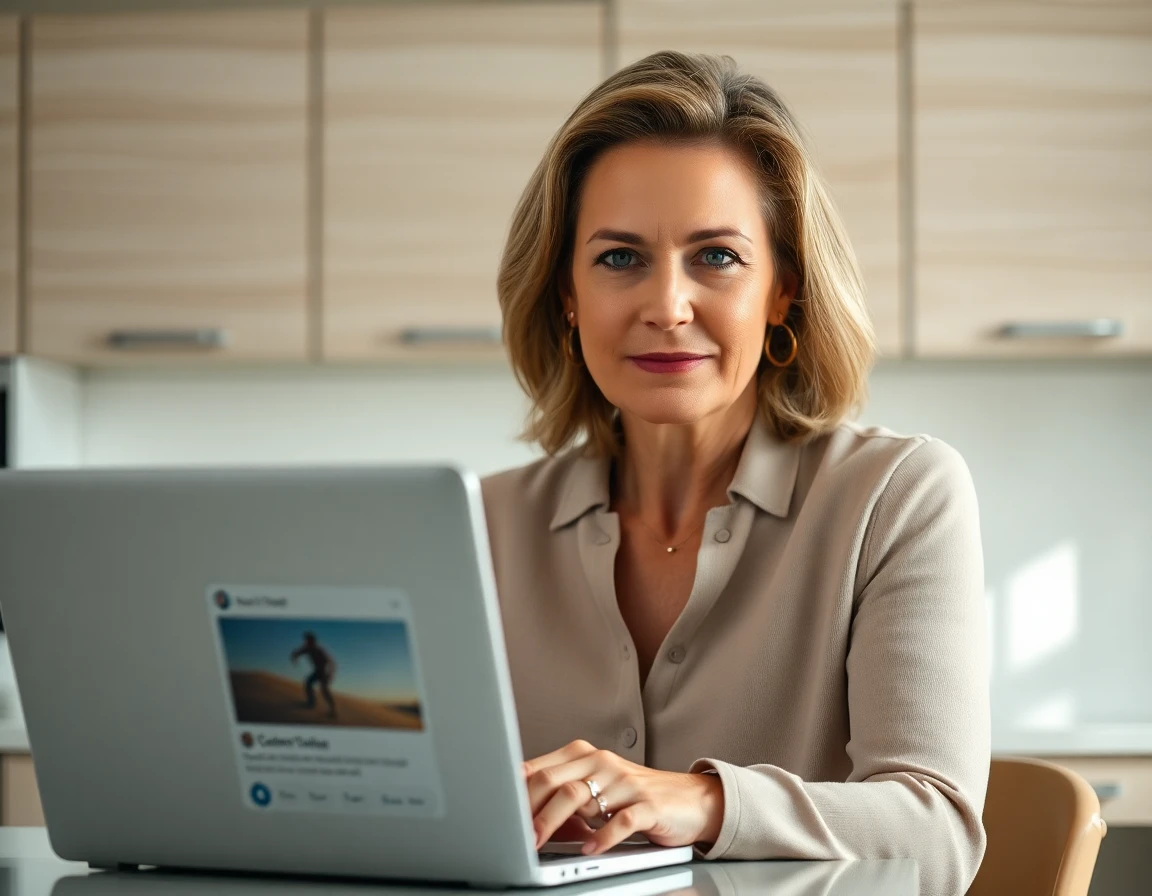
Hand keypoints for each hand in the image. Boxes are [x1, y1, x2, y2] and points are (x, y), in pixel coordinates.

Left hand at [522, 739, 723, 855]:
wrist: (690, 800)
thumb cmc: (635, 796)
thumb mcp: (596, 791)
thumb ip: (563, 795)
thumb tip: (522, 814)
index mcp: (585, 755)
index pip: (541, 768)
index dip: (517, 793)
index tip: (499, 814)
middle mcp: (602, 763)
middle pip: (555, 781)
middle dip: (529, 809)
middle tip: (513, 835)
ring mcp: (626, 782)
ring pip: (580, 796)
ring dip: (553, 821)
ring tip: (538, 842)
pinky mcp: (648, 804)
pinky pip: (620, 820)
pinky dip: (600, 837)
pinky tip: (588, 849)